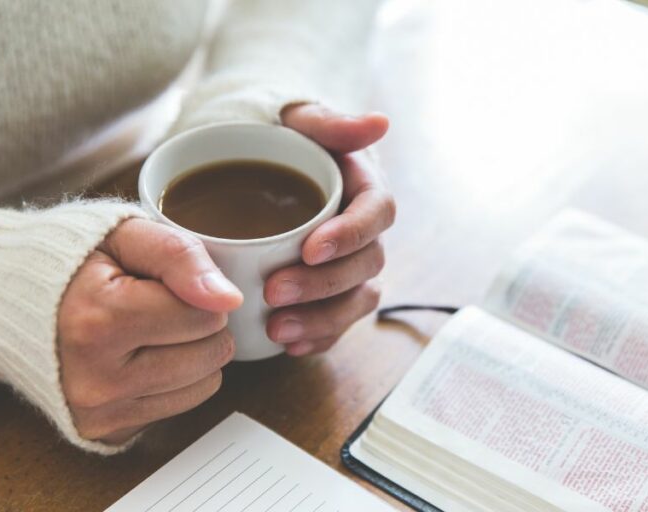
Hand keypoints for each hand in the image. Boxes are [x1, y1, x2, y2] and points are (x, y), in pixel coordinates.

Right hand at [57, 219, 242, 443]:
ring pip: (206, 383)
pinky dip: (176, 381)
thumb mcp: (125, 236)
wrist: (19, 306)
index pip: (206, 315)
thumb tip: (228, 299)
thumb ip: (180, 257)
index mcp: (99, 322)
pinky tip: (144, 358)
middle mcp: (97, 378)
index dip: (197, 292)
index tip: (164, 285)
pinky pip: (183, 406)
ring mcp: (102, 411)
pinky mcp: (110, 431)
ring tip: (152, 331)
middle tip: (160, 308)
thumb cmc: (78, 266)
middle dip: (201, 324)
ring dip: (193, 353)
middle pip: (212, 353)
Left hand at [265, 104, 394, 355]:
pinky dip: (317, 337)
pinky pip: (338, 322)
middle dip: (324, 285)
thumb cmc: (286, 140)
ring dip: (322, 320)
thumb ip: (332, 123)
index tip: (310, 248)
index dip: (351, 235)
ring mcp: (352, 266)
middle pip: (366, 265)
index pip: (377, 213)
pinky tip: (287, 347)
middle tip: (275, 290)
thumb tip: (380, 122)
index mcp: (366, 189)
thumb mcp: (302, 121)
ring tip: (277, 329)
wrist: (267, 162)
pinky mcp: (334, 292)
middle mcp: (367, 233)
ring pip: (356, 300)